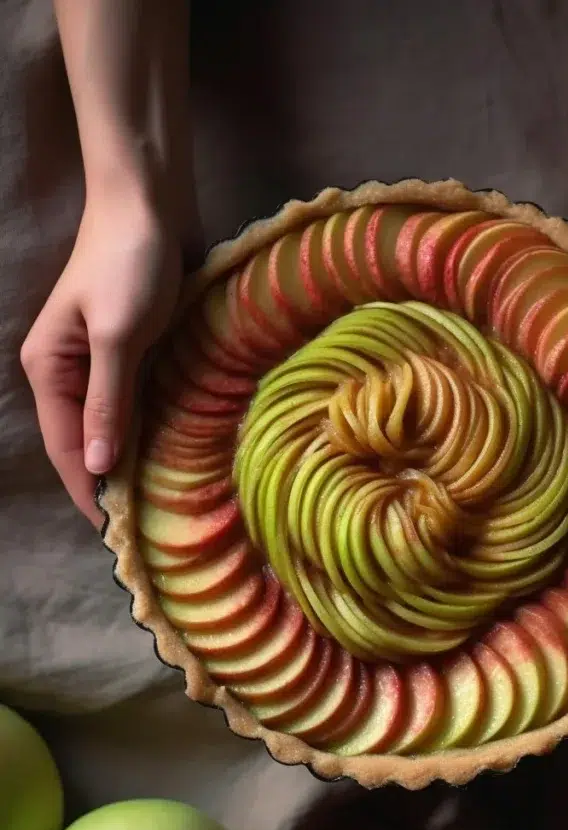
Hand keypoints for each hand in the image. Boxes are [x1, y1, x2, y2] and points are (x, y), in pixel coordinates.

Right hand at [21, 190, 181, 526]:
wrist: (147, 206)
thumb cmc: (128, 264)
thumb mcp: (117, 337)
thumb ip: (107, 401)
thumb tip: (96, 464)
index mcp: (48, 369)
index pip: (67, 447)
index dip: (89, 489)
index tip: (116, 531)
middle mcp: (65, 372)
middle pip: (84, 442)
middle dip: (108, 481)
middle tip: (143, 525)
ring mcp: (97, 363)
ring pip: (109, 426)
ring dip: (127, 459)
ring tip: (156, 501)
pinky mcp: (127, 352)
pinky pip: (131, 404)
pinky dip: (144, 430)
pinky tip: (166, 454)